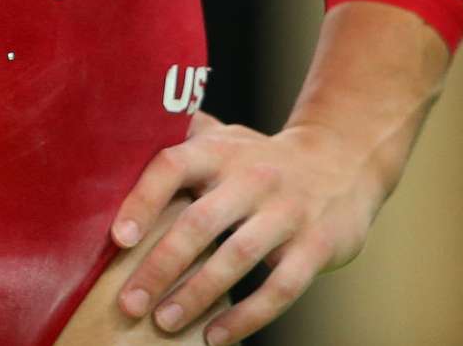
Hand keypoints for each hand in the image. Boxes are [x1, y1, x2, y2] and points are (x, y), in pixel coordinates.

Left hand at [107, 116, 385, 341]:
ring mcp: (288, 211)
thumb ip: (182, 138)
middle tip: (129, 303)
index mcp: (221, 151)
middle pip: (200, 222)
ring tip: (164, 322)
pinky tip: (216, 337)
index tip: (117, 238)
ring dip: (198, 294)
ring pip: (237, 257)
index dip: (143, 199)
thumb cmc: (263, 158)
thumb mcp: (227, 138)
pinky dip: (247, 316)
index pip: (173, 165)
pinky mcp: (317, 245)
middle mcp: (253, 177)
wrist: (345, 161)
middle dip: (161, 266)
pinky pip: (280, 287)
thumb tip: (120, 136)